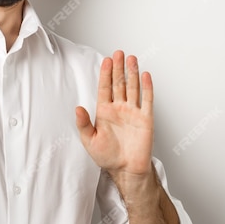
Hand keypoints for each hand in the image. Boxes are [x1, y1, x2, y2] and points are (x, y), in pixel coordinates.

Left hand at [75, 50, 154, 176]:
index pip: (105, 88)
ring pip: (133, 88)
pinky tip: (146, 76)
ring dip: (132, 73)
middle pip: (119, 83)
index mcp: (105, 112)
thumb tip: (77, 108)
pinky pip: (147, 100)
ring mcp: (133, 112)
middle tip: (119, 53)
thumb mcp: (90, 141)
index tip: (107, 60)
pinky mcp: (146, 119)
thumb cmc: (108, 157)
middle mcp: (119, 109)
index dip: (106, 73)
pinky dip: (147, 88)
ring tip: (131, 59)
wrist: (126, 169)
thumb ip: (84, 124)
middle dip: (119, 68)